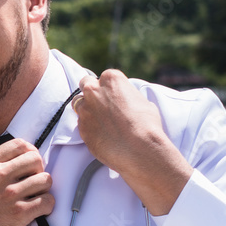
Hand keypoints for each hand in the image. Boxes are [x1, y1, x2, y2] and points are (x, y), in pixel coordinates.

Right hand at [0, 138, 53, 225]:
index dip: (30, 152)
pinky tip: (37, 210)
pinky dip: (47, 206)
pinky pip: (48, 201)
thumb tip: (11, 161)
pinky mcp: (19, 214)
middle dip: (38, 169)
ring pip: (46, 180)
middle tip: (33, 181)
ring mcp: (10, 194)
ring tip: (34, 197)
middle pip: (36, 159)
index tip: (29, 163)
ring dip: (43, 189)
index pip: (20, 144)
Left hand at [73, 69, 192, 214]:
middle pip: (85, 84)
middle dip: (92, 91)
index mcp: (110, 79)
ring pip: (79, 104)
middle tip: (102, 103)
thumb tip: (126, 100)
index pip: (105, 77)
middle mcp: (93, 90)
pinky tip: (101, 134)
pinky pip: (81, 123)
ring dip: (87, 109)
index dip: (110, 87)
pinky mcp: (80, 127)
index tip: (115, 96)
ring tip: (102, 121)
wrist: (139, 148)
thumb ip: (127, 96)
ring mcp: (84, 108)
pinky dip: (88, 126)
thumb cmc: (146, 124)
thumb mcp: (143, 101)